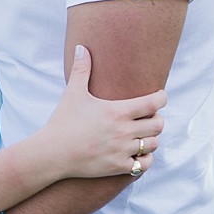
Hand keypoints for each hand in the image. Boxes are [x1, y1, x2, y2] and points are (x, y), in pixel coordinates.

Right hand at [43, 45, 165, 178]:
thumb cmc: (63, 121)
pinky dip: (145, 158)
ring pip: (153, 144)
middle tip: (149, 117)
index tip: (160, 96)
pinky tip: (137, 152)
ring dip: (151, 138)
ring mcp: (122, 150)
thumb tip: (81, 47)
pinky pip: (144, 164)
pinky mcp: (118, 166)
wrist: (52, 152)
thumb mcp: (72, 93)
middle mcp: (123, 131)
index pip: (153, 103)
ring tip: (143, 134)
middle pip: (158, 124)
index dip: (162, 98)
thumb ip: (81, 70)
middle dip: (157, 119)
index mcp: (117, 111)